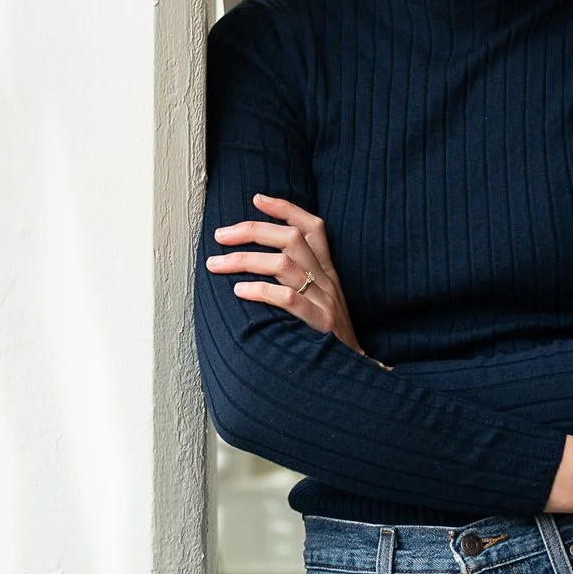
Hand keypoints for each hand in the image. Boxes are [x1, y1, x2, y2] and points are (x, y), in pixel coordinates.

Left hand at [206, 193, 364, 353]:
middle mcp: (328, 281)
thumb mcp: (321, 301)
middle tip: (220, 235)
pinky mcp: (320, 325)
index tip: (256, 198)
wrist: (356, 375)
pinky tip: (238, 292)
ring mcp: (325, 302)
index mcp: (328, 272)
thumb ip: (297, 281)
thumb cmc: (328, 339)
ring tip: (216, 264)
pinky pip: (288, 299)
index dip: (286, 209)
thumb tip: (258, 264)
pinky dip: (260, 291)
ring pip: (284, 264)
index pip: (314, 227)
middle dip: (252, 230)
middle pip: (291, 238)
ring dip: (244, 260)